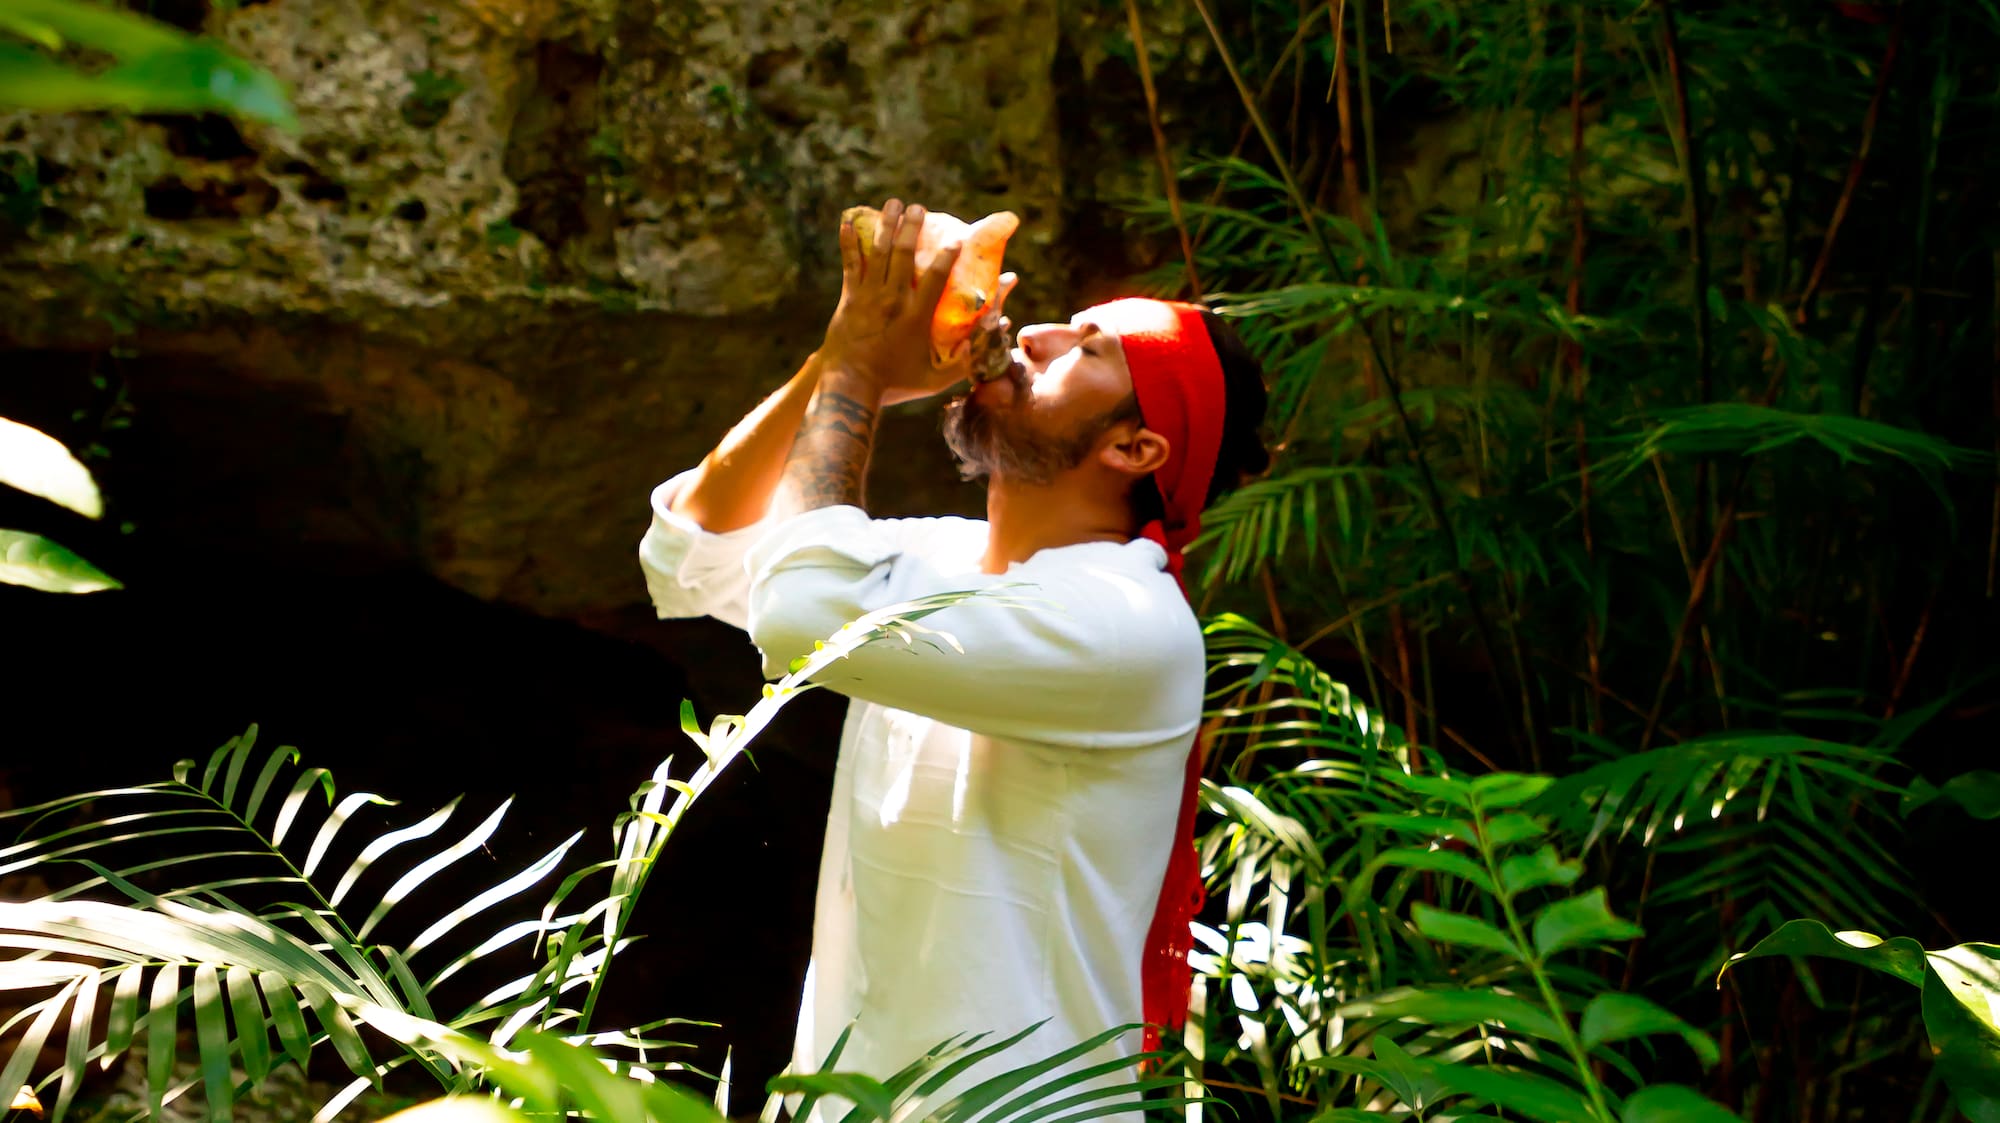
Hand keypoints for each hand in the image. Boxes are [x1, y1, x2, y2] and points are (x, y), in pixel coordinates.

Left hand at [818, 199, 964, 404]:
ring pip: (878, 253)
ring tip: (894, 204)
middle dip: (913, 227)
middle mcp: (892, 302)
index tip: (957, 240)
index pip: (934, 281)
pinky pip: (850, 264)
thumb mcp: (935, 380)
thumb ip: (964, 362)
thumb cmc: (895, 385)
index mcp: (915, 319)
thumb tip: (985, 342)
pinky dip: (849, 242)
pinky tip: (847, 221)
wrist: (849, 388)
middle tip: (920, 207)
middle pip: (904, 255)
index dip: (947, 258)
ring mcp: (868, 297)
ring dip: (887, 225)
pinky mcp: (849, 299)